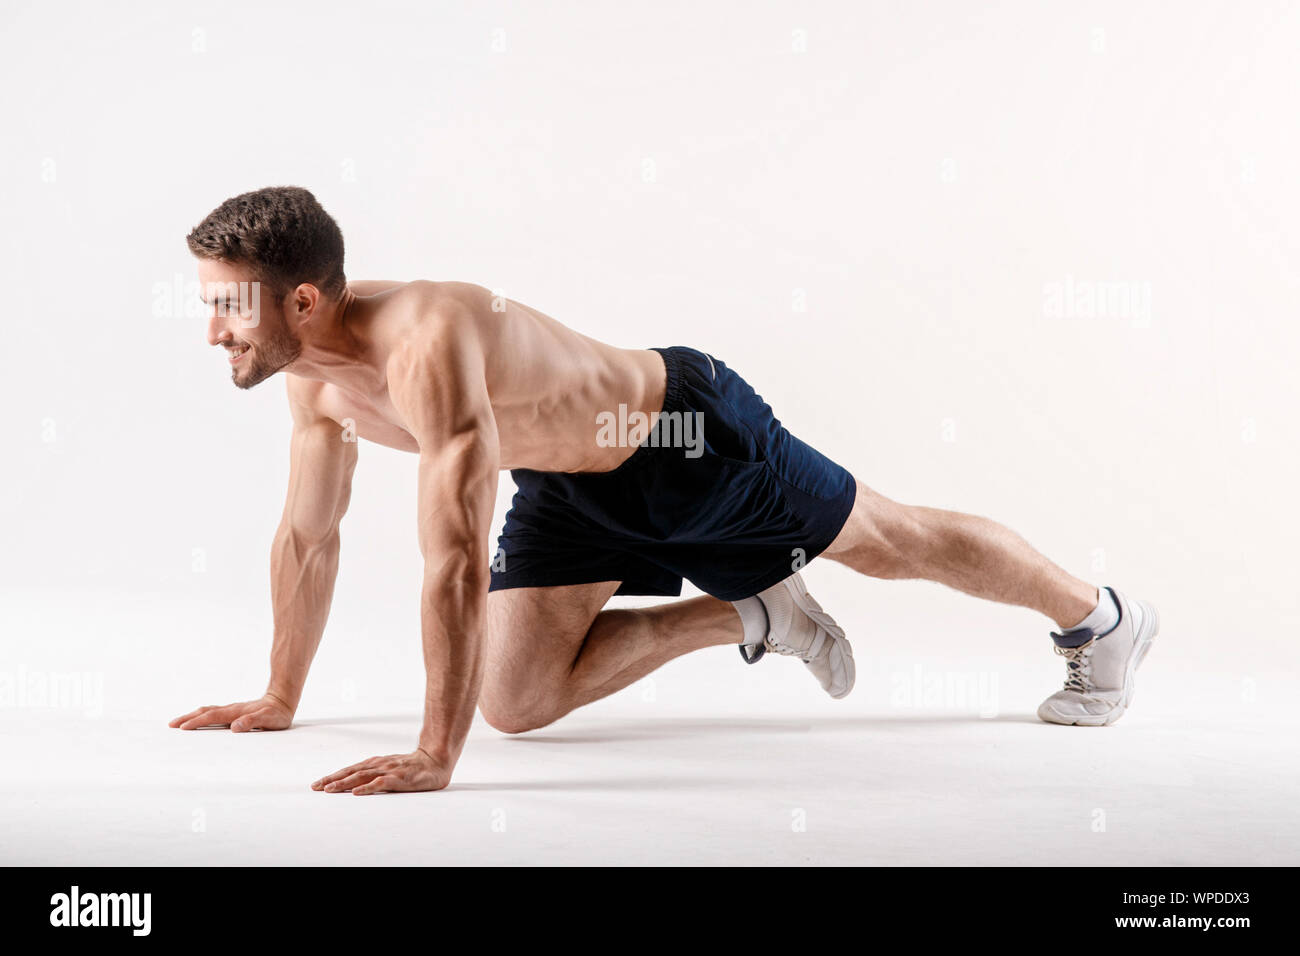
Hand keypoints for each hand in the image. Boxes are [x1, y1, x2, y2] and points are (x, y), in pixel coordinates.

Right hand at [168, 693, 293, 731]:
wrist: (282, 700)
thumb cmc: (277, 714)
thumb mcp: (269, 719)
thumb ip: (253, 721)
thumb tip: (235, 727)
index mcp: (237, 712)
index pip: (213, 717)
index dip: (198, 722)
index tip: (183, 728)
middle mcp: (231, 710)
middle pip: (205, 712)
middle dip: (188, 718)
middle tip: (171, 725)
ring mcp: (231, 710)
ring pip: (208, 711)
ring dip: (192, 716)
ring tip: (177, 723)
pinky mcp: (233, 712)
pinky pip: (213, 713)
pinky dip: (201, 716)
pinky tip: (197, 720)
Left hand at [311, 748, 451, 794]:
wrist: (435, 760)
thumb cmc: (412, 767)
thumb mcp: (390, 769)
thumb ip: (375, 774)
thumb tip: (356, 784)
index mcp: (376, 763)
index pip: (350, 770)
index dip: (334, 776)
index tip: (318, 784)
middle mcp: (379, 765)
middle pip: (351, 772)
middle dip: (332, 780)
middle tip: (315, 787)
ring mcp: (389, 771)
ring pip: (362, 777)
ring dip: (344, 783)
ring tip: (329, 790)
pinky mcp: (399, 779)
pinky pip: (381, 783)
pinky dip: (367, 788)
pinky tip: (357, 793)